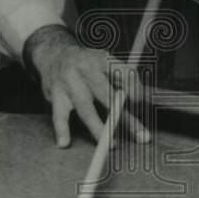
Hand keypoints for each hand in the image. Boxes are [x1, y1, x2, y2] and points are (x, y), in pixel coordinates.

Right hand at [23, 25, 149, 147]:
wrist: (53, 52)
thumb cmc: (86, 63)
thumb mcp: (106, 62)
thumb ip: (124, 80)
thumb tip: (145, 101)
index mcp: (103, 59)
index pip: (124, 73)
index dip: (134, 89)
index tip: (141, 102)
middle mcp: (85, 68)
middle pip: (107, 95)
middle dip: (125, 117)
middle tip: (139, 134)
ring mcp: (69, 81)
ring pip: (86, 109)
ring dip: (99, 129)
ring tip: (111, 145)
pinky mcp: (54, 94)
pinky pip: (59, 114)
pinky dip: (62, 129)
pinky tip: (64, 142)